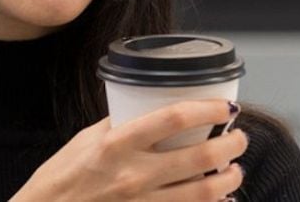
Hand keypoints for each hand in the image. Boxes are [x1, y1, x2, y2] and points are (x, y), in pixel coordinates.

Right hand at [11, 100, 247, 200]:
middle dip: (231, 145)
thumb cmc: (60, 179)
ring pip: (204, 192)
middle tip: (239, 137)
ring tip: (234, 169)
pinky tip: (220, 198)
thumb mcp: (86, 140)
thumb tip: (148, 111)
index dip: (207, 110)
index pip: (173, 118)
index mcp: (116, 145)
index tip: (225, 107)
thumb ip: (120, 126)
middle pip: (200, 156)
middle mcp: (133, 175)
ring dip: (229, 178)